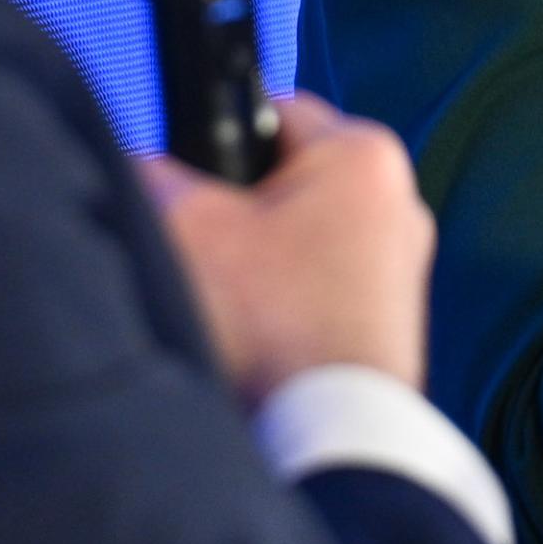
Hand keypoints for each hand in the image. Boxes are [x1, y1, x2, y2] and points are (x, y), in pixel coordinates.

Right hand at [141, 93, 435, 402]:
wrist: (323, 433)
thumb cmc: (269, 323)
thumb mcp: (184, 225)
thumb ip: (152, 173)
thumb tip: (140, 165)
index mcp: (363, 155)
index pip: (270, 110)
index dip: (216, 140)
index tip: (192, 180)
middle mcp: (399, 202)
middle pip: (286, 180)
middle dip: (238, 209)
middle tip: (204, 247)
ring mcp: (401, 266)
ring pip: (301, 239)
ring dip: (260, 262)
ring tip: (228, 300)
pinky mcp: (391, 320)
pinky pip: (321, 288)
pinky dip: (285, 304)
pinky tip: (256, 335)